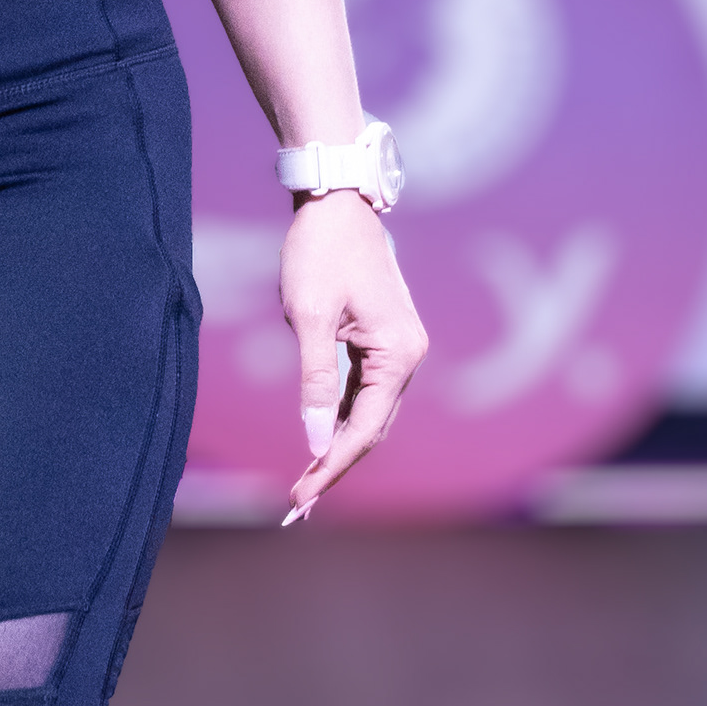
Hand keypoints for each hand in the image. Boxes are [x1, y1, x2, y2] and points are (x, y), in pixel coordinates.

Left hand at [278, 190, 426, 517]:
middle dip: (335, 465)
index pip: (365, 428)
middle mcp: (408, 356)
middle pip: (372, 427)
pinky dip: (341, 417)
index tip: (300, 496)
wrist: (335, 201)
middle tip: (297, 504)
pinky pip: (364, 390)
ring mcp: (399, 348)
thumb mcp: (308, 316)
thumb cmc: (319, 252)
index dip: (332, 466)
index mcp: (399, 354)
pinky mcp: (383, 340)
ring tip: (304, 483)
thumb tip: (314, 441)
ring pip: (369, 412)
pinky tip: (319, 439)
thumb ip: (315, 380)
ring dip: (338, 446)